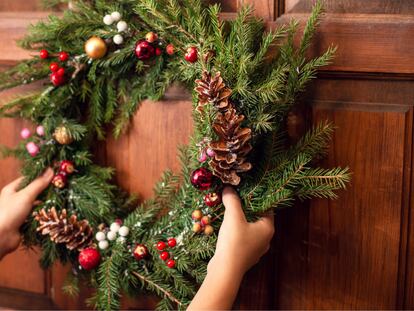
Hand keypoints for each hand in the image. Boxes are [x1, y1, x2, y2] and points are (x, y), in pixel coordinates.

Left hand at [0, 168, 53, 258]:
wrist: (1, 237)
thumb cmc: (10, 213)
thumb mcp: (26, 195)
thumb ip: (39, 183)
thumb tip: (51, 170)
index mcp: (12, 189)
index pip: (28, 178)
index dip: (41, 176)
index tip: (54, 174)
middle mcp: (15, 199)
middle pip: (33, 191)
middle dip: (45, 190)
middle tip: (60, 187)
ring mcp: (20, 210)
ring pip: (36, 203)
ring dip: (45, 202)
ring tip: (59, 199)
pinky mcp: (24, 220)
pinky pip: (36, 214)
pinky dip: (43, 212)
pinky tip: (52, 211)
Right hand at [188, 186, 274, 309]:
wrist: (225, 271)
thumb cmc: (234, 242)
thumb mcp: (233, 217)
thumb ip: (232, 200)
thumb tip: (229, 188)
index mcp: (268, 228)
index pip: (267, 208)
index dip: (257, 198)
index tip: (246, 191)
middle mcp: (265, 239)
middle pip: (257, 218)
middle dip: (246, 209)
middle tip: (235, 199)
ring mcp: (256, 249)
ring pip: (250, 229)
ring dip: (240, 221)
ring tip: (229, 212)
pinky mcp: (245, 256)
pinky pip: (243, 239)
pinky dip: (236, 233)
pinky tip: (226, 229)